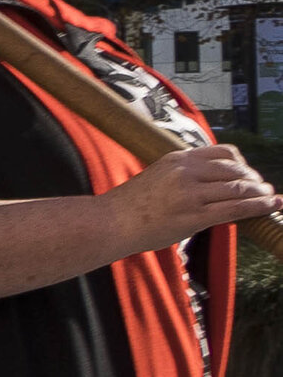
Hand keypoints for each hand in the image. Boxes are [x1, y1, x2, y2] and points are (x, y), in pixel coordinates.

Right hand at [110, 142, 278, 254]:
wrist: (109, 223)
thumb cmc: (129, 205)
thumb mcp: (157, 176)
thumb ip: (184, 174)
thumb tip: (214, 182)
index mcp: (177, 158)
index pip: (224, 152)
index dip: (243, 163)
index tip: (248, 173)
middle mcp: (186, 171)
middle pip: (236, 169)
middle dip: (255, 179)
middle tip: (263, 188)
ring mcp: (191, 194)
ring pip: (240, 188)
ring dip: (261, 193)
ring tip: (270, 198)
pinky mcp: (194, 216)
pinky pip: (236, 208)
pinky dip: (259, 206)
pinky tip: (271, 205)